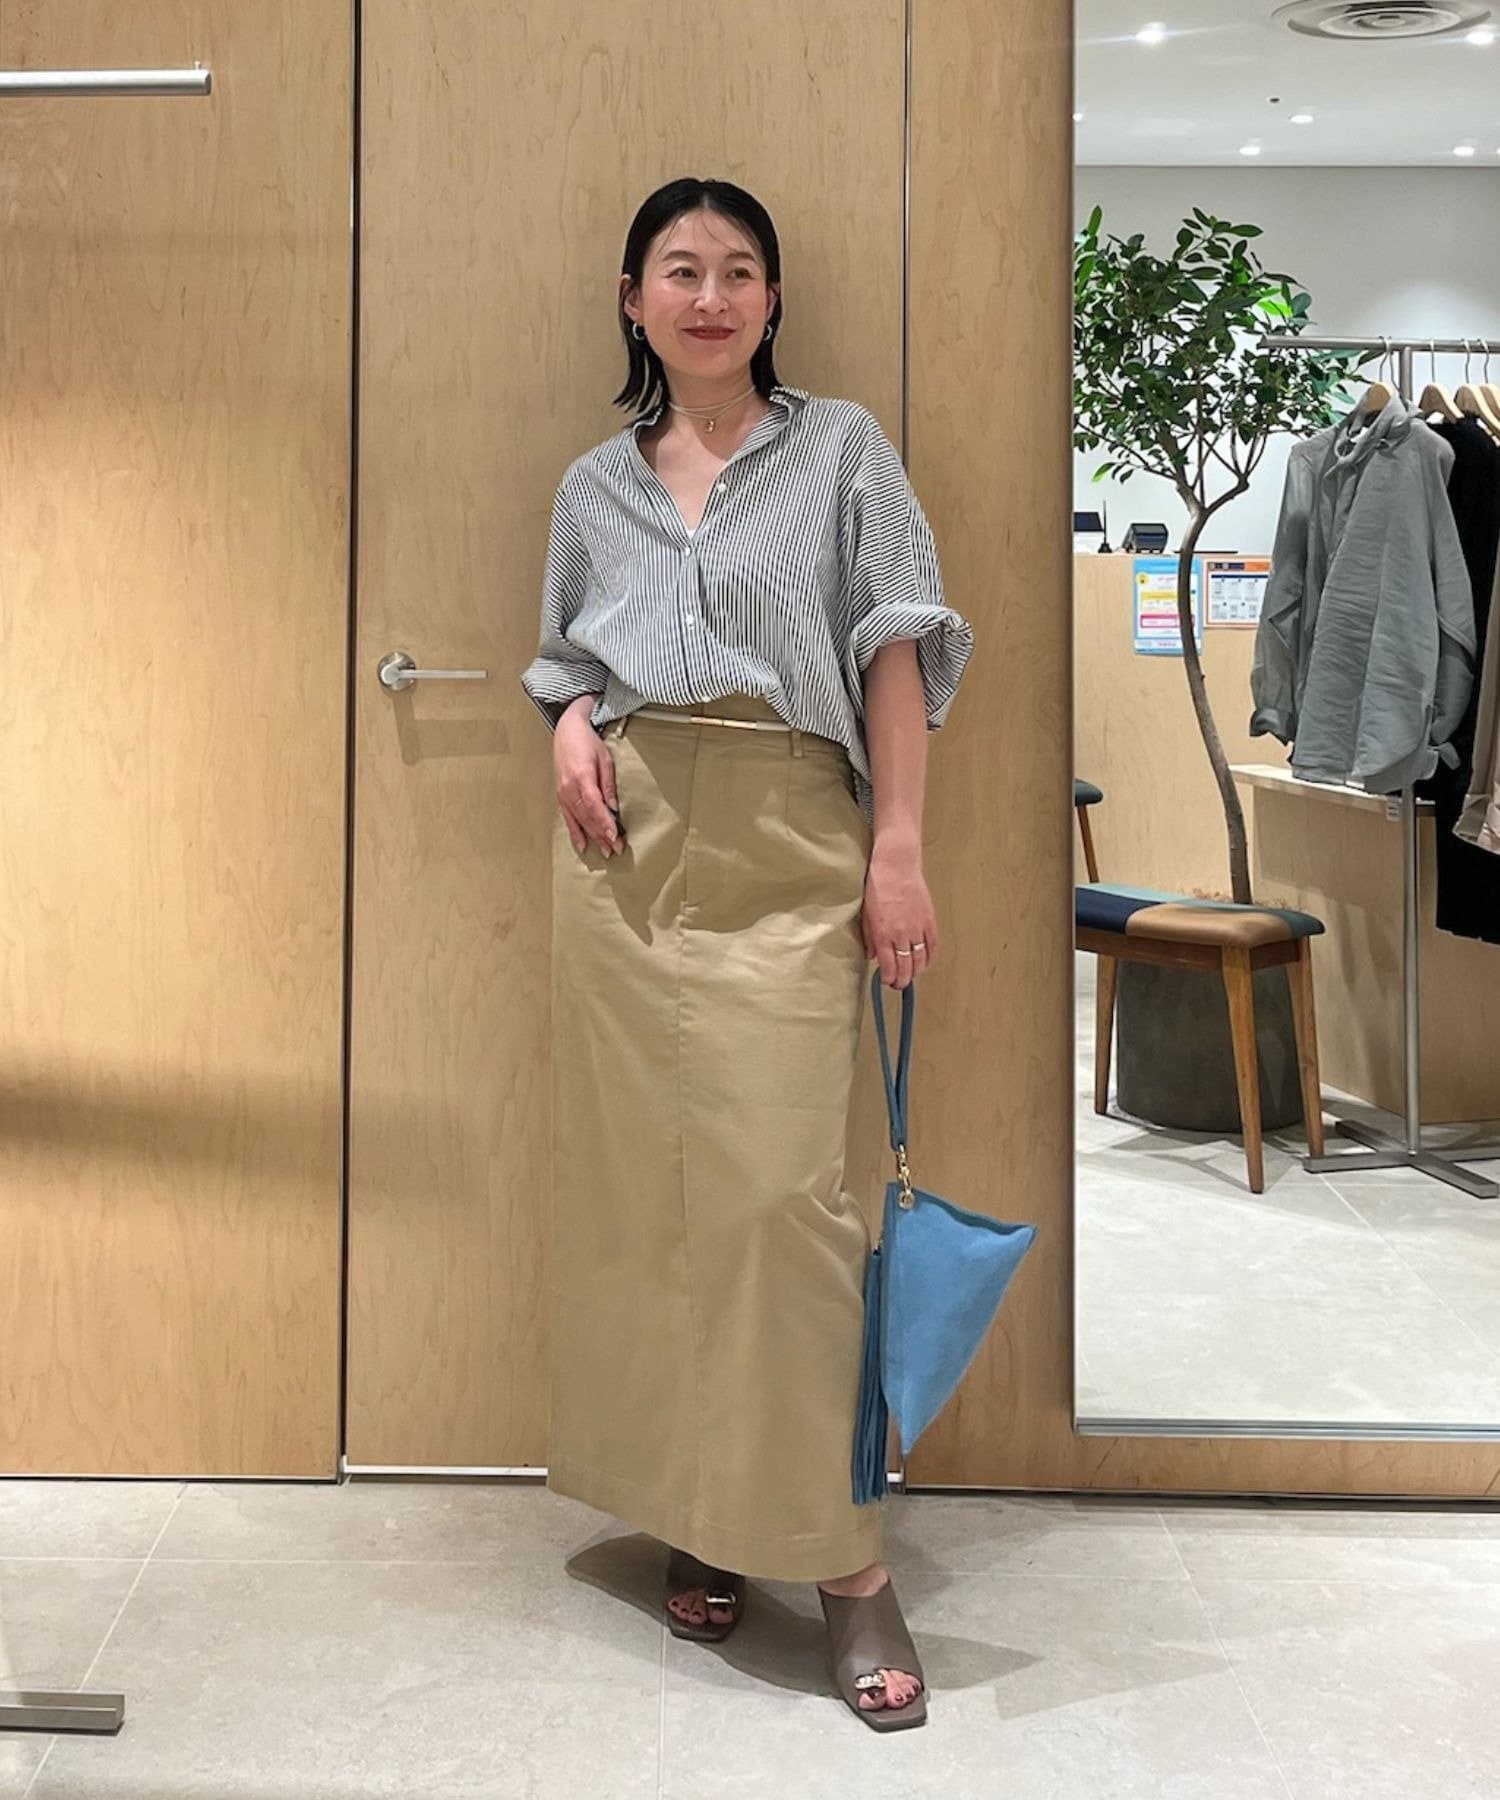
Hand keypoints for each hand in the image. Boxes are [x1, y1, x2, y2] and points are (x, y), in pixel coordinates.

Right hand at [554, 702, 623, 856]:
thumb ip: (608, 785)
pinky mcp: (560, 795)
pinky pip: (568, 818)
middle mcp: (569, 788)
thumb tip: (614, 808)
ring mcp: (562, 793)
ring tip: (604, 851)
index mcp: (582, 777)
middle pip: (587, 817)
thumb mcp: (605, 760)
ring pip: (579, 820)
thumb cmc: (588, 742)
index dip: (605, 824)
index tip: (615, 837)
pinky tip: (583, 845)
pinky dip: (575, 833)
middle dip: (602, 835)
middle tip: (616, 849)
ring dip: (592, 837)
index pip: (595, 806)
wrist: (567, 731)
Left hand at [861, 839, 936, 988]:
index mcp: (883, 934)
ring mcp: (917, 928)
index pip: (889, 966)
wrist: (896, 865)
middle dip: (902, 981)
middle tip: (899, 985)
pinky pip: (933, 946)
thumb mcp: (866, 914)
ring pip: (920, 960)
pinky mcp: (929, 920)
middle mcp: (901, 934)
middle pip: (906, 967)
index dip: (889, 978)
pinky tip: (925, 963)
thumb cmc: (877, 886)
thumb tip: (872, 956)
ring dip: (915, 972)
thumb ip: (869, 938)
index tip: (887, 981)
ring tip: (910, 975)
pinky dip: (930, 958)